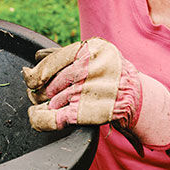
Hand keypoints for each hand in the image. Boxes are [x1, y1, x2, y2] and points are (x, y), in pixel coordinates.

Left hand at [22, 38, 169, 153]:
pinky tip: (36, 117)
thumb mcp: (96, 54)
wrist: (138, 97)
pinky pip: (54, 117)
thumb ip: (68, 53)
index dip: (37, 72)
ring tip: (43, 104)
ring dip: (43, 104)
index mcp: (89, 50)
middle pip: (49, 81)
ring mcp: (87, 90)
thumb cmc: (112, 73)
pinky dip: (40, 119)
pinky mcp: (85, 112)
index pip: (51, 61)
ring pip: (51, 99)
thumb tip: (36, 56)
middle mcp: (87, 69)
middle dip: (39, 90)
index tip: (30, 78)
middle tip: (37, 94)